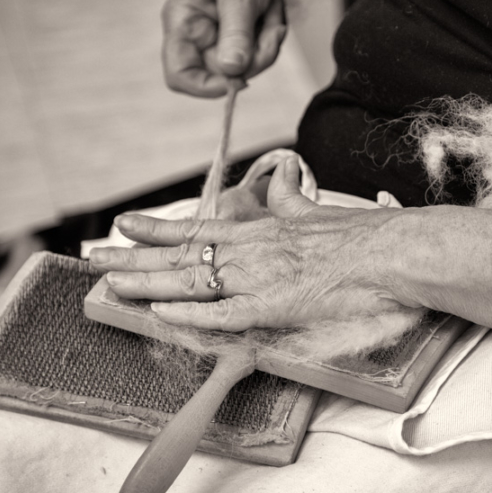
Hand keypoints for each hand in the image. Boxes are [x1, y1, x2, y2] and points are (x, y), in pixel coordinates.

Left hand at [90, 158, 409, 330]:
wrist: (394, 252)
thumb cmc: (364, 236)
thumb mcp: (319, 209)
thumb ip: (293, 197)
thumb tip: (285, 177)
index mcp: (263, 230)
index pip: (199, 229)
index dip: (158, 229)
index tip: (126, 224)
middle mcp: (252, 251)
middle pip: (182, 256)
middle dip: (135, 258)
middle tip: (97, 259)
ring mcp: (260, 278)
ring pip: (192, 281)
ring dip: (148, 283)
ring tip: (110, 283)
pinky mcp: (276, 306)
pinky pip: (224, 314)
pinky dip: (192, 314)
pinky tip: (161, 313)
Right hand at [162, 0, 287, 95]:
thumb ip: (235, 34)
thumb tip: (232, 71)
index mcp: (183, 23)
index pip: (179, 75)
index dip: (205, 87)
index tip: (238, 80)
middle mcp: (198, 36)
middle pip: (222, 76)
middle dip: (254, 57)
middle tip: (271, 29)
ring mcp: (220, 39)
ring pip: (246, 69)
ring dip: (268, 44)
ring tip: (273, 10)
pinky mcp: (240, 39)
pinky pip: (259, 56)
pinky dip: (272, 37)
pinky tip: (273, 12)